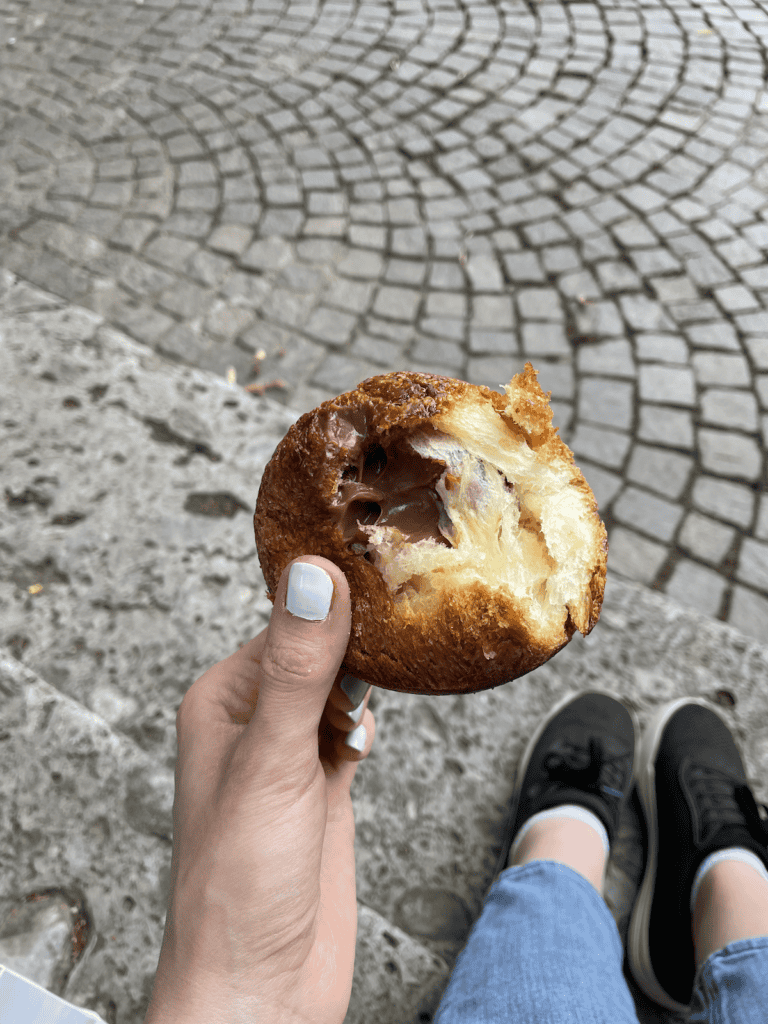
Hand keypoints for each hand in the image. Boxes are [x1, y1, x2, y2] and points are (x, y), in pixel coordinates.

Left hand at [144, 555, 375, 1023]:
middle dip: (360, 633)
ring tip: (411, 647)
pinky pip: (355, 727)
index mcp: (225, 702)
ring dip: (371, 675)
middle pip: (319, 650)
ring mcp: (294, 755)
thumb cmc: (237, 888)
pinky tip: (383, 717)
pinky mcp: (326, 786)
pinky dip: (373, 717)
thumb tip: (312, 579)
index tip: (382, 567)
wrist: (261, 991)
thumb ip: (297, 671)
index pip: (287, 624)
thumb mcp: (271, 762)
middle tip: (412, 599)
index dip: (334, 599)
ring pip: (342, 687)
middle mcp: (257, 722)